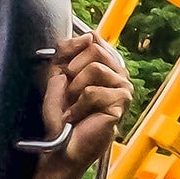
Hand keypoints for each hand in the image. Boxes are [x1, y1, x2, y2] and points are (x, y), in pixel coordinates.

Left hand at [39, 32, 131, 174]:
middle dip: (73, 70)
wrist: (62, 142)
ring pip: (95, 68)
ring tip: (73, 105)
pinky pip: (93, 91)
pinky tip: (77, 116)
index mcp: (104, 64)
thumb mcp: (57, 74)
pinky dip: (78, 106)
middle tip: (68, 92)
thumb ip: (67, 51)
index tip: (63, 68)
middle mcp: (118, 73)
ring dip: (75, 89)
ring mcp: (123, 88)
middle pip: (95, 49)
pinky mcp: (121, 104)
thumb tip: (87, 36)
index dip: (73, 49)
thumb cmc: (61, 112)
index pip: (92, 38)